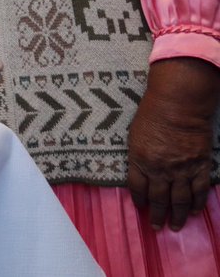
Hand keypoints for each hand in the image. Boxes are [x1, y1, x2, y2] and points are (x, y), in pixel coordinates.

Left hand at [128, 57, 219, 230]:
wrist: (179, 105)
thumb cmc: (152, 114)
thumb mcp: (134, 135)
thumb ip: (137, 156)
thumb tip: (140, 171)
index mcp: (139, 160)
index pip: (137, 188)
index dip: (139, 200)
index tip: (141, 208)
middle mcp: (160, 169)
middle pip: (158, 199)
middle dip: (157, 215)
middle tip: (157, 227)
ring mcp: (181, 169)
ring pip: (179, 200)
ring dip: (177, 215)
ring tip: (175, 227)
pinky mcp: (199, 166)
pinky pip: (198, 190)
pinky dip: (196, 203)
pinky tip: (193, 211)